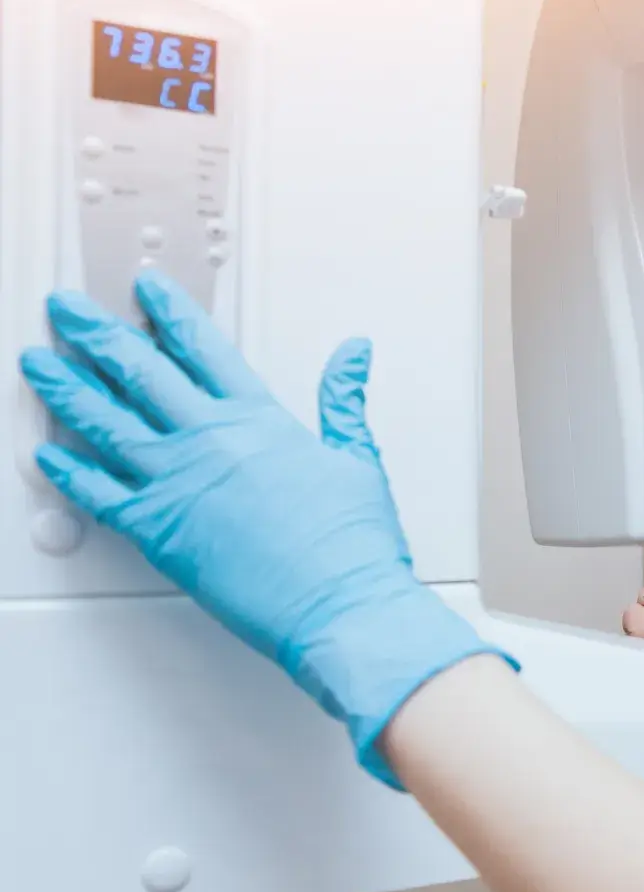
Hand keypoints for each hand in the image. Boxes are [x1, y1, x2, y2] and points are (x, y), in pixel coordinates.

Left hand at [18, 271, 510, 787]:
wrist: (340, 603)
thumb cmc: (352, 544)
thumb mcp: (358, 457)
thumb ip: (343, 400)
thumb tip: (353, 354)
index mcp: (260, 420)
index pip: (203, 347)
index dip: (169, 311)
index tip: (146, 287)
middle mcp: (210, 441)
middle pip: (139, 371)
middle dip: (96, 333)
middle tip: (66, 309)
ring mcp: (177, 483)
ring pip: (104, 422)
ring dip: (65, 388)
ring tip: (37, 363)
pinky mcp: (157, 530)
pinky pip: (96, 493)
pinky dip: (65, 472)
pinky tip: (44, 454)